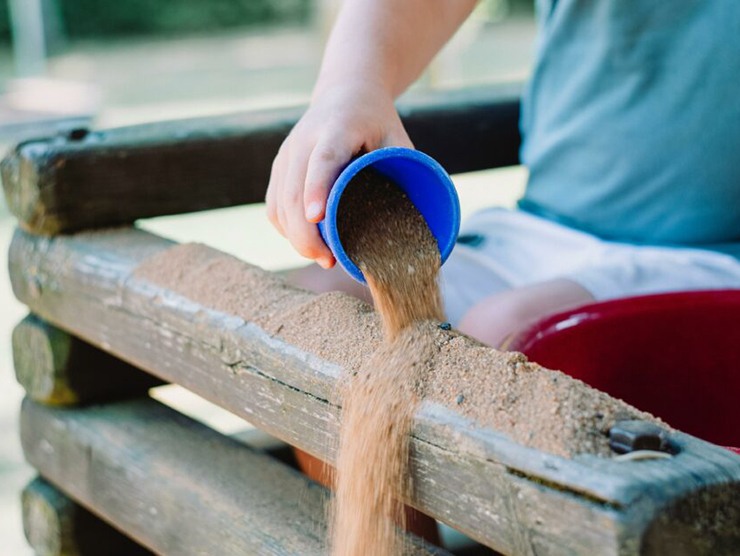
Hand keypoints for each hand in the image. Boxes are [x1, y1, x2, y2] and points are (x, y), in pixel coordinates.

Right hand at [265, 82, 412, 268]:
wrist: (344, 92)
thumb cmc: (376, 121)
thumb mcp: (397, 137)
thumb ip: (405, 170)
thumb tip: (416, 221)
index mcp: (336, 129)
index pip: (321, 161)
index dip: (317, 189)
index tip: (317, 217)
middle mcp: (304, 140)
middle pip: (294, 191)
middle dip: (305, 232)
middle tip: (328, 260)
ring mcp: (287, 154)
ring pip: (280, 203)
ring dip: (295, 236)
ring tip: (321, 257)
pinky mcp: (279, 167)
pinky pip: (274, 205)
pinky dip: (285, 228)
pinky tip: (304, 242)